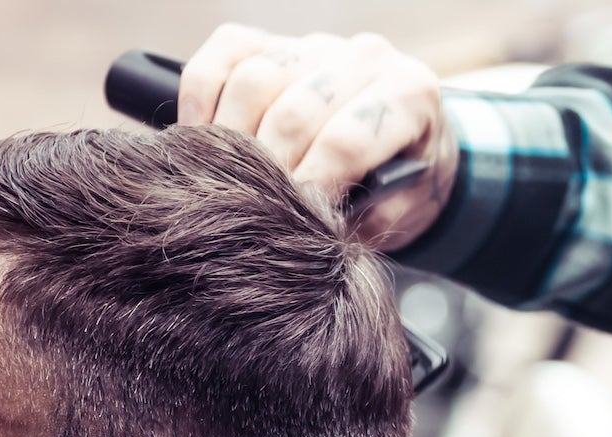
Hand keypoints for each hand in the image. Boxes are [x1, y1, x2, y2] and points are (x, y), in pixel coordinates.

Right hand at [179, 25, 459, 249]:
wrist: (402, 140)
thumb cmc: (402, 180)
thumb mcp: (405, 207)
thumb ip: (372, 214)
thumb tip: (316, 220)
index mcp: (408, 93)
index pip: (347, 139)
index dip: (313, 186)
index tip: (295, 221)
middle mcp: (363, 57)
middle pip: (295, 111)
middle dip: (270, 170)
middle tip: (258, 211)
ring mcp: (315, 44)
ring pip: (256, 80)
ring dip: (233, 138)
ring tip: (230, 182)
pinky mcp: (273, 40)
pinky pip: (225, 52)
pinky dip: (203, 95)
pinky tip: (203, 137)